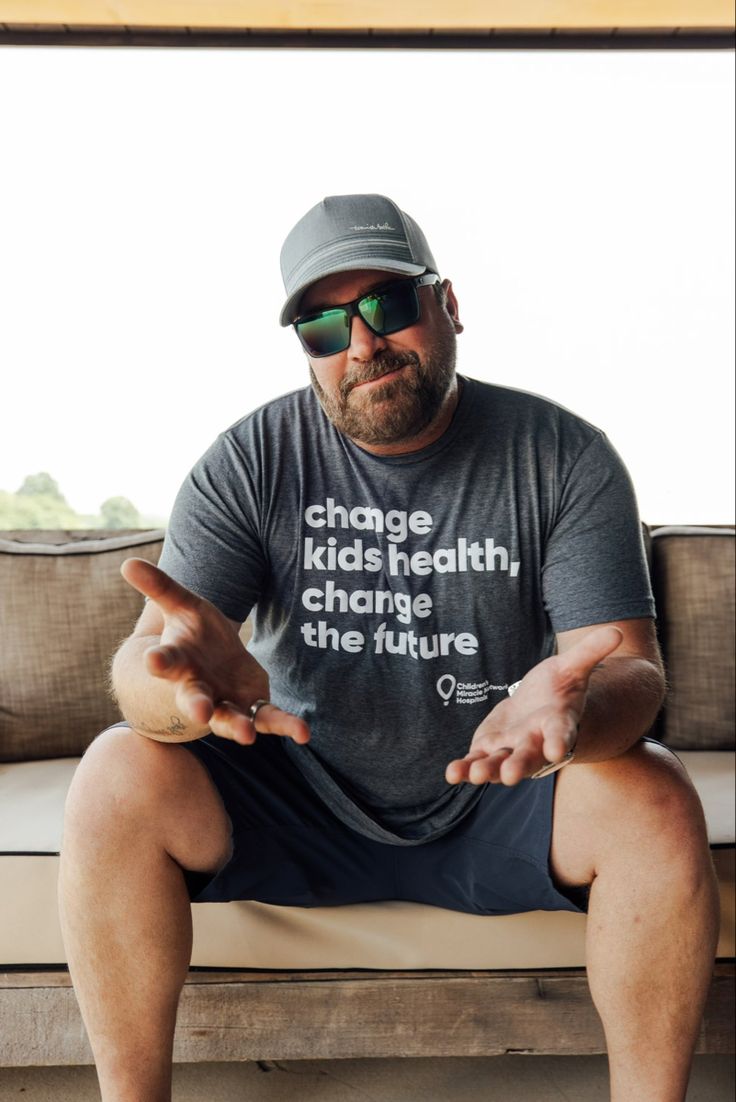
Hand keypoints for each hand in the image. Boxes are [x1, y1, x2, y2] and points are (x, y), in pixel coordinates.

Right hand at [121, 558, 309, 745]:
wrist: (210, 664)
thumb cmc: (193, 634)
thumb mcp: (181, 605)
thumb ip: (159, 587)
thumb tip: (127, 562)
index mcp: (178, 662)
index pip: (165, 662)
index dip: (158, 661)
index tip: (152, 660)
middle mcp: (198, 688)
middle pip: (194, 699)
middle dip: (196, 705)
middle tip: (200, 712)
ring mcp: (225, 703)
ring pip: (229, 719)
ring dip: (237, 727)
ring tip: (246, 735)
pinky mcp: (253, 708)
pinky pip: (269, 719)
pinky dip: (285, 725)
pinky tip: (302, 733)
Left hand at [445, 625, 622, 786]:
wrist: (543, 708)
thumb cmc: (561, 689)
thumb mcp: (574, 667)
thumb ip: (590, 653)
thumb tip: (617, 631)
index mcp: (558, 724)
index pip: (561, 733)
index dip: (559, 741)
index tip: (557, 750)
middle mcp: (535, 742)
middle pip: (528, 756)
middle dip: (519, 765)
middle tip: (510, 775)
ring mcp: (511, 749)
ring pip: (499, 763)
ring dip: (487, 770)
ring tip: (474, 775)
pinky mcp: (489, 748)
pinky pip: (477, 761)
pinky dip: (465, 768)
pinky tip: (453, 774)